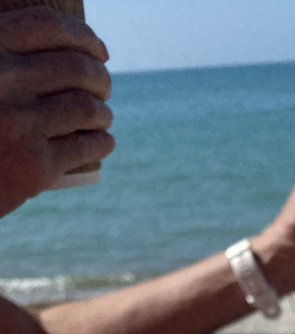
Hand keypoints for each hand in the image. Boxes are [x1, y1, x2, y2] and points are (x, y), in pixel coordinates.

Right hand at [0, 5, 113, 215]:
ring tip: (102, 117)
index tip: (99, 52)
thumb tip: (67, 50)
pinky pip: (86, 146)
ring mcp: (19, 123)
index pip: (48, 27)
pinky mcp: (35, 164)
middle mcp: (1, 80)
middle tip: (104, 89)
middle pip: (76, 68)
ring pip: (86, 108)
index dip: (83, 38)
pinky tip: (103, 141)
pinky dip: (102, 142)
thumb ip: (5, 60)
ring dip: (103, 112)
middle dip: (100, 78)